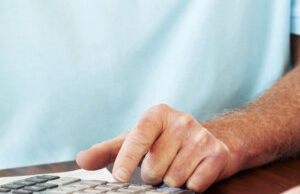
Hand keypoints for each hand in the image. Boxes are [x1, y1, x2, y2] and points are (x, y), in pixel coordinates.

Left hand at [76, 104, 234, 191]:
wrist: (207, 142)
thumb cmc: (163, 143)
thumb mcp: (135, 142)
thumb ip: (107, 151)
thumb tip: (82, 159)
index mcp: (157, 114)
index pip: (138, 137)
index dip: (126, 159)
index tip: (118, 177)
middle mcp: (182, 121)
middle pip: (154, 167)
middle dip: (153, 175)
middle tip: (160, 166)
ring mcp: (201, 136)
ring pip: (173, 179)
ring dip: (171, 182)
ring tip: (175, 168)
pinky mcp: (217, 154)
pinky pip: (194, 185)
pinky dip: (190, 186)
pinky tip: (191, 173)